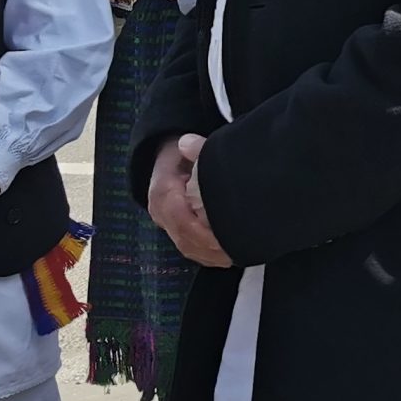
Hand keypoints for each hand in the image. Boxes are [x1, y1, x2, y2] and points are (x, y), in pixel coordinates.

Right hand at [148, 134, 230, 267]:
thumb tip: (188, 143)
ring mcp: (167, 224)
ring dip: (212, 254)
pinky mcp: (176, 232)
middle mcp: (161, 212)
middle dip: (211, 247)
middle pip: (185, 238)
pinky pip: (191, 250)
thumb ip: (194, 149)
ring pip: (188, 247)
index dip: (201, 230)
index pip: (179, 217)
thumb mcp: (186, 148)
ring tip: (238, 253)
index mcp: (162, 192)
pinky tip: (230, 256)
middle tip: (239, 249)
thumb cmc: (181, 155)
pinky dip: (210, 256)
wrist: (168, 161)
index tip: (224, 235)